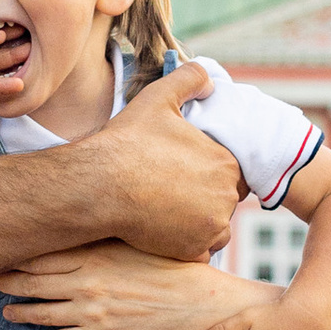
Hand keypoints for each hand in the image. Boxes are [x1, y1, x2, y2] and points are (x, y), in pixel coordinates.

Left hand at [0, 242, 270, 329]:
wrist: (196, 303)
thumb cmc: (171, 266)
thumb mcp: (135, 241)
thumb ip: (104, 235)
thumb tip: (79, 217)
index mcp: (94, 253)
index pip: (42, 252)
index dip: (17, 252)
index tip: (3, 247)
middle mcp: (86, 281)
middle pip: (32, 280)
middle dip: (8, 279)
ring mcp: (90, 311)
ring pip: (39, 311)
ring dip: (16, 309)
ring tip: (5, 307)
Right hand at [87, 64, 242, 256]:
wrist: (99, 185)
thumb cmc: (127, 142)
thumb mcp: (158, 98)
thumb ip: (189, 79)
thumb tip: (210, 80)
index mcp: (225, 162)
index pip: (232, 172)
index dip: (209, 171)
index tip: (185, 172)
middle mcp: (226, 196)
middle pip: (224, 201)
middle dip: (205, 198)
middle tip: (173, 193)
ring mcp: (211, 226)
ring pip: (216, 227)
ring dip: (200, 223)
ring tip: (169, 212)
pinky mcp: (193, 250)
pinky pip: (200, 251)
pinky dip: (187, 244)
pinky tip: (164, 230)